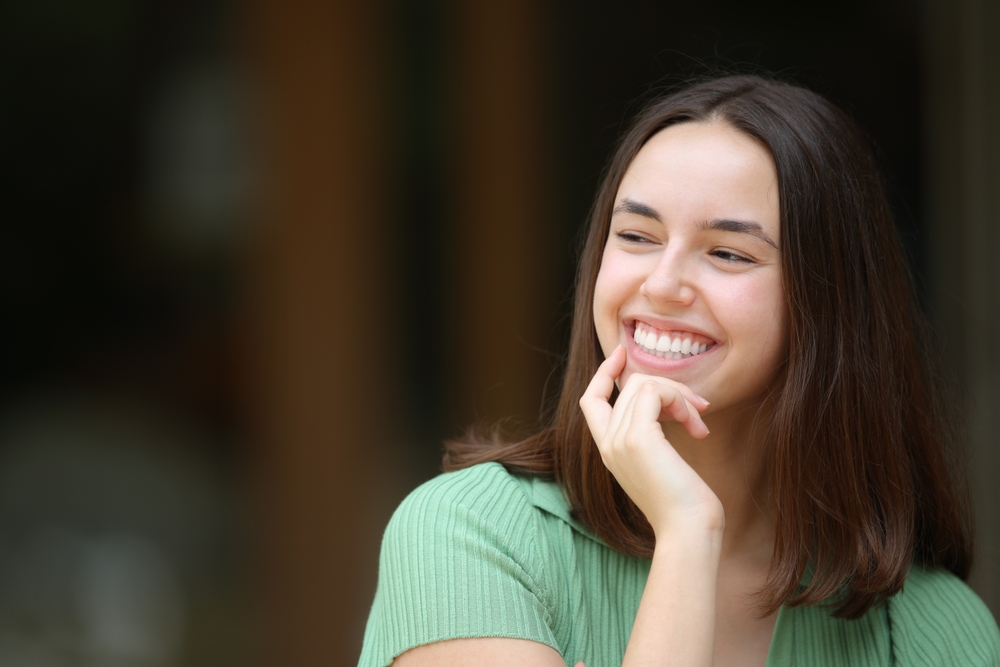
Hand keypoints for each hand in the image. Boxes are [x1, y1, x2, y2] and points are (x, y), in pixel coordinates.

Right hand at [579, 346, 722, 535]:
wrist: (688, 530)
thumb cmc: (684, 503)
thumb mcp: (661, 461)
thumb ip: (653, 434)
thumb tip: (668, 401)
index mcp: (608, 450)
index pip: (591, 399)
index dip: (605, 373)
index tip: (623, 354)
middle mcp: (607, 443)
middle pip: (629, 386)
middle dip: (669, 388)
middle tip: (699, 408)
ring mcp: (619, 440)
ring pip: (645, 385)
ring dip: (681, 396)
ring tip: (699, 423)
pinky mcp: (637, 438)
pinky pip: (655, 393)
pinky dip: (680, 402)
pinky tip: (697, 427)